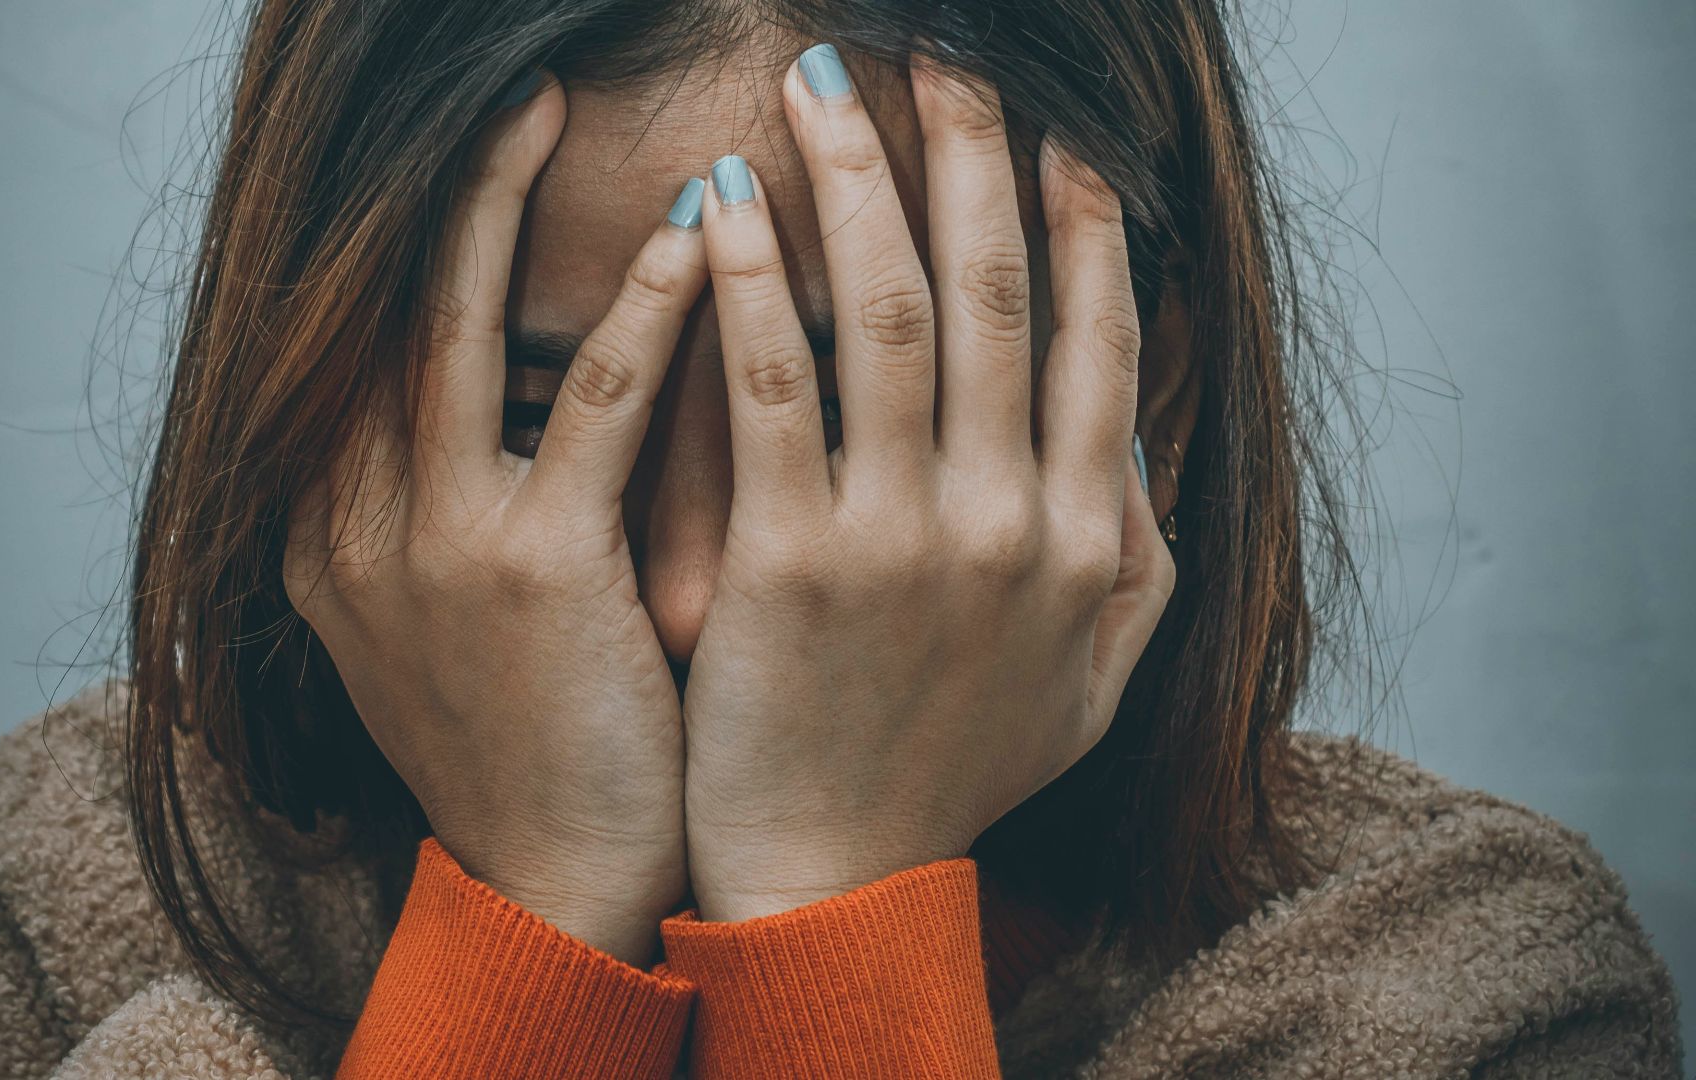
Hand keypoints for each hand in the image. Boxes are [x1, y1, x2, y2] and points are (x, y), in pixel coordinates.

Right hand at [282, 73, 707, 964]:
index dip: (408, 239)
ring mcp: (428, 542)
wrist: (552, 879)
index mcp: (326, 529)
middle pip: (383, 307)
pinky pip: (593, 404)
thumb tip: (510, 393)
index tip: (469, 157)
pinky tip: (695, 237)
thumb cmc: (528, 738)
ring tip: (555, 104)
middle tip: (510, 92)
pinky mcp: (529, 570)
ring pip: (456, 326)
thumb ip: (441, 502)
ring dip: (504, 203)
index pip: (354, 344)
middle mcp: (350, 521)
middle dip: (443, 188)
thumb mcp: (444, 614)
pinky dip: (643, 310)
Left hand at [680, 48, 1175, 920]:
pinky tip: (723, 199)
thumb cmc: (952, 773)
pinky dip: (749, 281)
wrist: (836, 878)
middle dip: (971, 153)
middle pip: (995, 292)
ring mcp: (904, 537)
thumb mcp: (1090, 681)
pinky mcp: (791, 560)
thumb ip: (1135, 557)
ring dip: (859, 178)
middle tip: (942, 55)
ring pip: (888, 310)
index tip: (1060, 134)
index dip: (1082, 222)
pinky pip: (772, 386)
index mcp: (1087, 537)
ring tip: (823, 82)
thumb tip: (1137, 439)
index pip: (1096, 340)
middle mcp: (1011, 520)